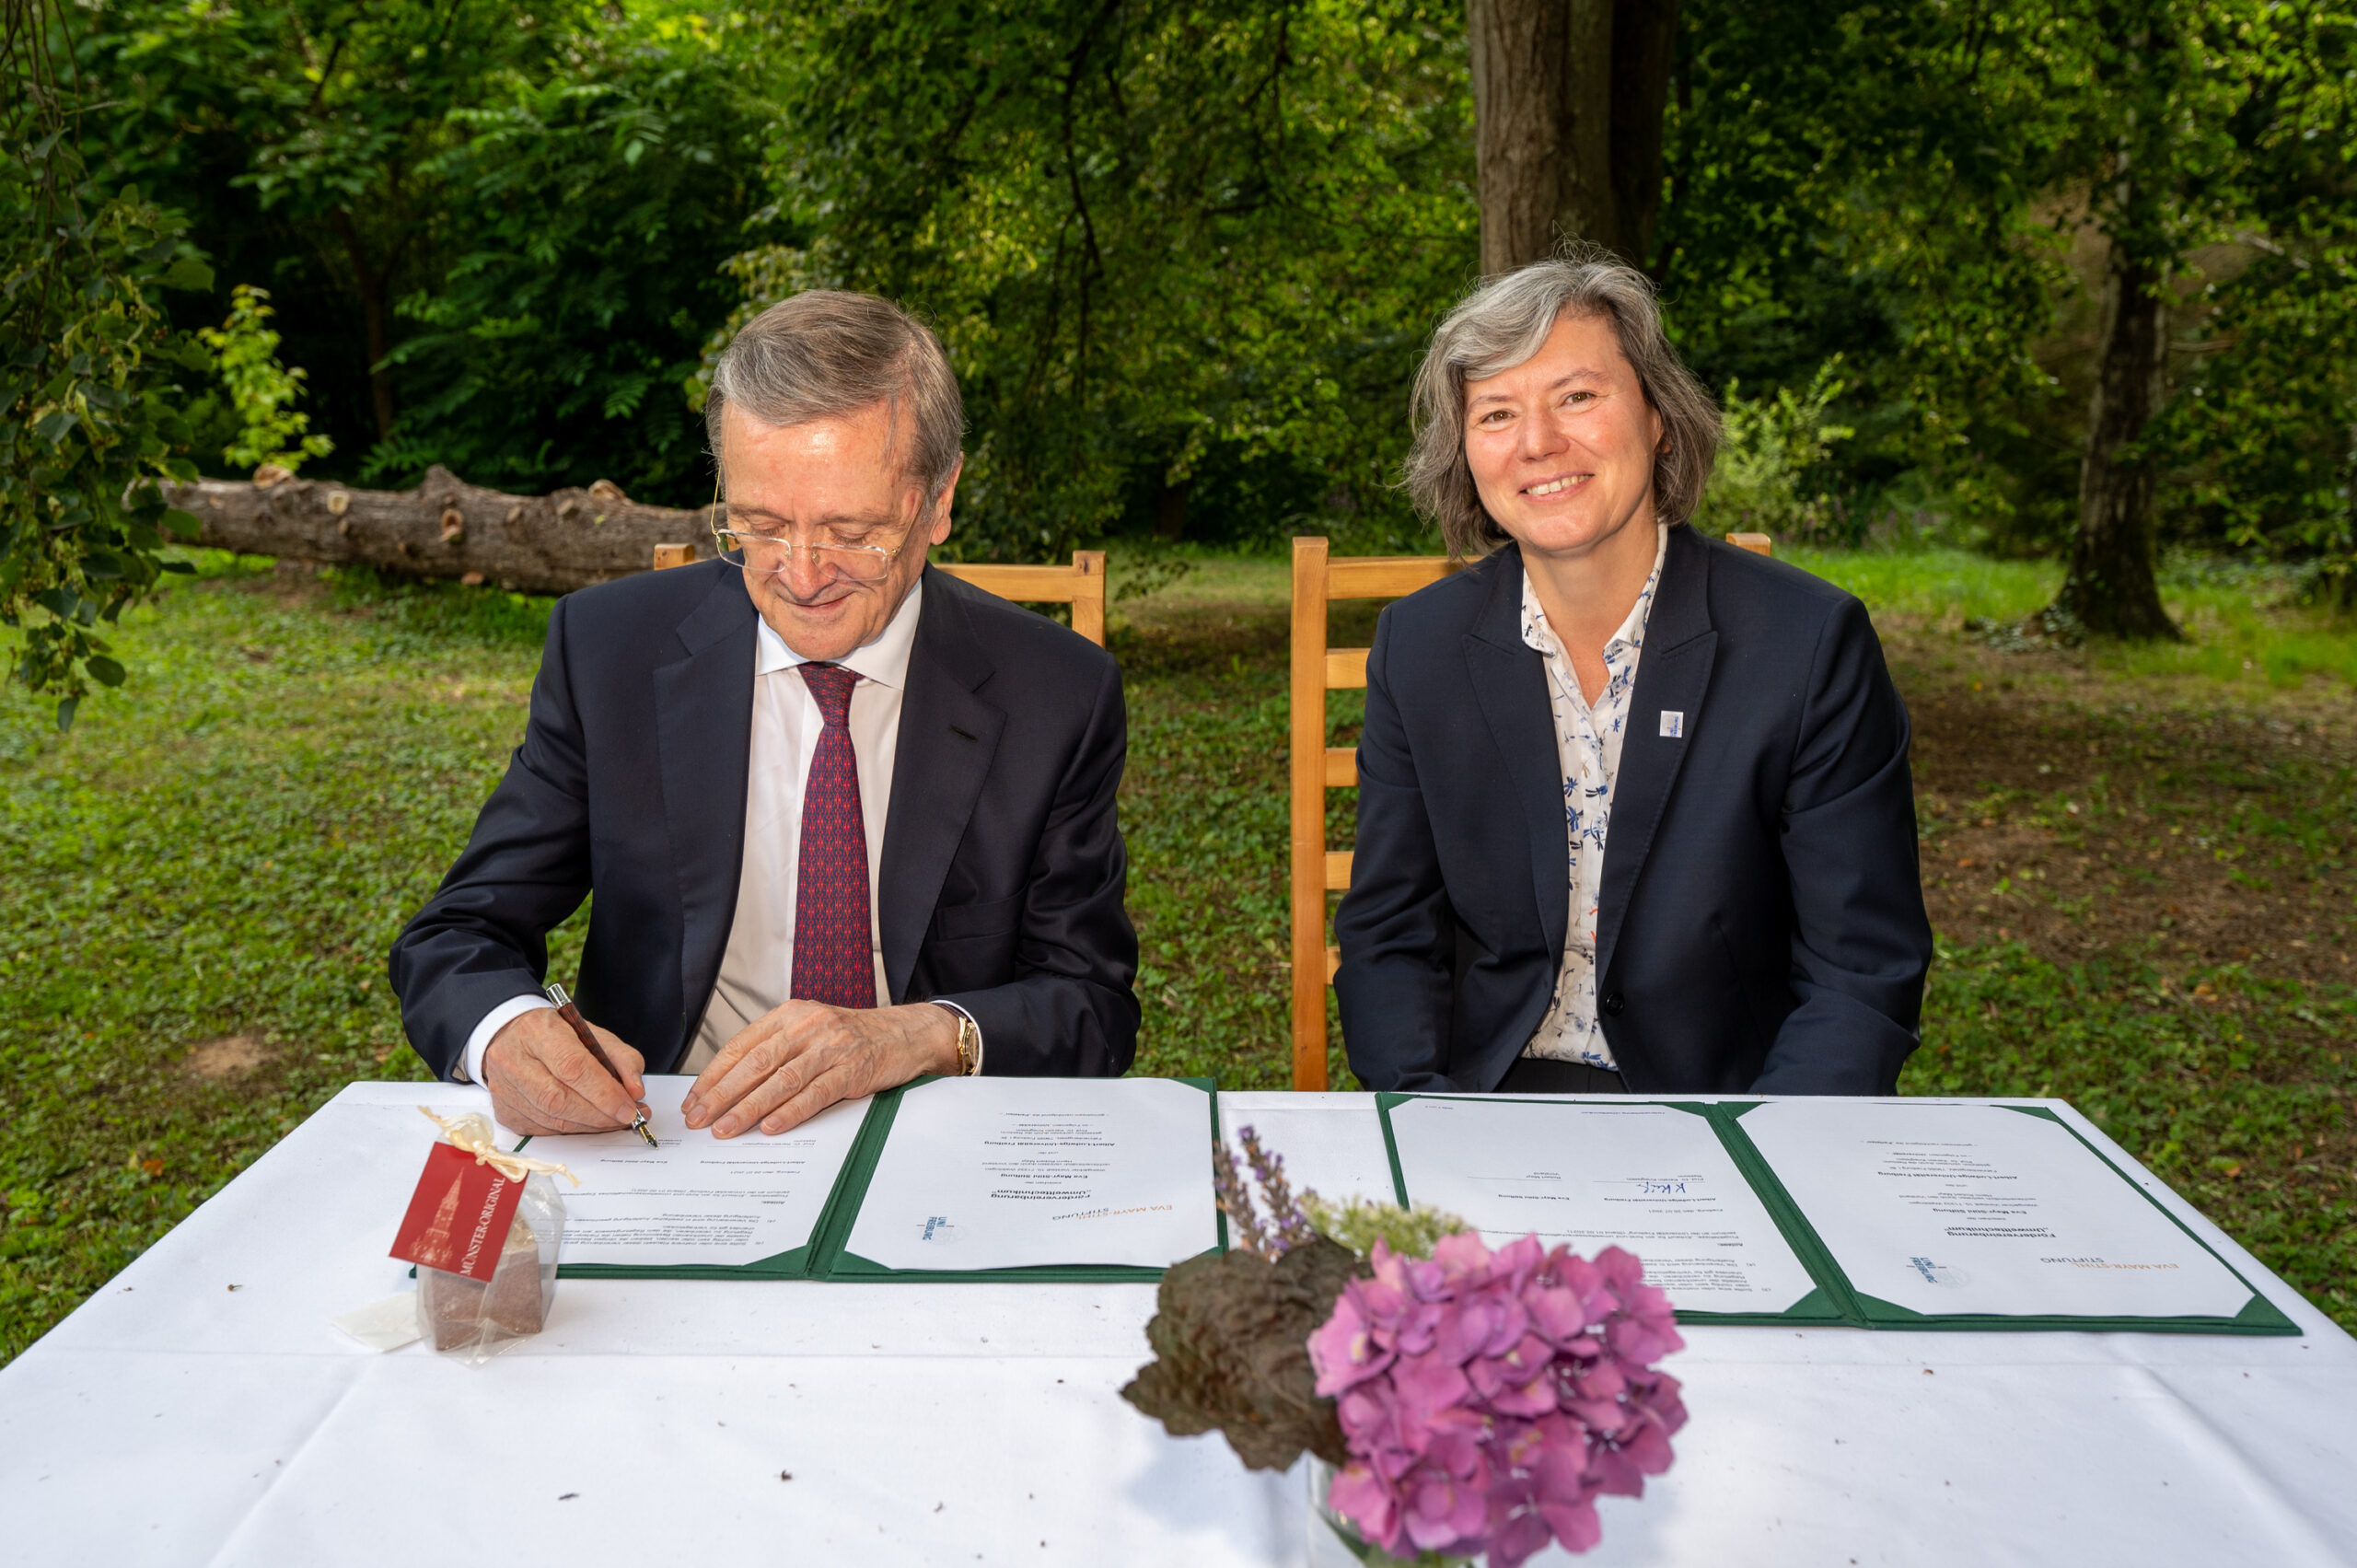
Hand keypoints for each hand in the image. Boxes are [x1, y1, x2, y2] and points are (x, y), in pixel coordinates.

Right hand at [483, 1007, 647, 1135]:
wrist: (509, 1037)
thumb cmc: (555, 1035)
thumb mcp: (592, 1033)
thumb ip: (621, 1058)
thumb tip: (636, 1092)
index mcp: (537, 1030)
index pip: (572, 1067)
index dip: (604, 1092)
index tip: (630, 1107)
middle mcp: (512, 1059)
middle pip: (559, 1099)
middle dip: (599, 1115)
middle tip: (626, 1118)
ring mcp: (503, 1088)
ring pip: (551, 1119)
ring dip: (589, 1125)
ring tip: (613, 1121)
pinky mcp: (503, 1111)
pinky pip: (542, 1129)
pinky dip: (571, 1129)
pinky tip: (587, 1122)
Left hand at [682, 1001, 960, 1137]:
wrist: (905, 1033)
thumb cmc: (852, 1038)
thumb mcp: (810, 1031)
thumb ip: (776, 1050)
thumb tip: (730, 1087)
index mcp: (789, 1015)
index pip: (740, 1046)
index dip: (713, 1076)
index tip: (693, 1101)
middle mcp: (807, 1026)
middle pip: (755, 1064)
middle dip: (720, 1095)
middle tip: (698, 1120)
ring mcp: (830, 1047)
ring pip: (780, 1080)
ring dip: (747, 1108)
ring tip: (724, 1130)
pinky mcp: (852, 1069)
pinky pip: (815, 1094)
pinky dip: (790, 1112)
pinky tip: (770, 1127)